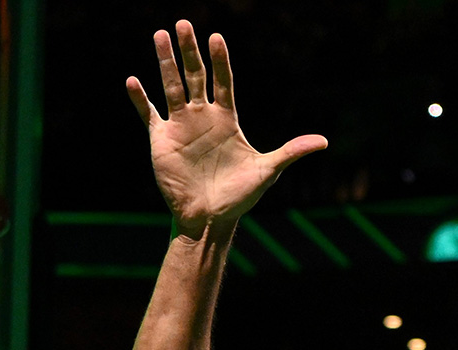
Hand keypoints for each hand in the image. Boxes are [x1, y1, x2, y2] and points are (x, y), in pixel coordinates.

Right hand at [126, 22, 325, 239]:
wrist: (209, 219)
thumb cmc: (239, 196)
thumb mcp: (267, 171)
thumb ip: (291, 152)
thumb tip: (324, 142)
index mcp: (227, 119)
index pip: (224, 82)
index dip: (221, 60)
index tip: (216, 37)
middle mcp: (203, 117)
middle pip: (196, 76)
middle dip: (189, 51)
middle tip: (183, 23)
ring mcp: (181, 126)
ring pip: (172, 87)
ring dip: (165, 62)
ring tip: (160, 35)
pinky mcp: (161, 140)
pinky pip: (148, 114)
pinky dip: (140, 99)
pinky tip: (133, 80)